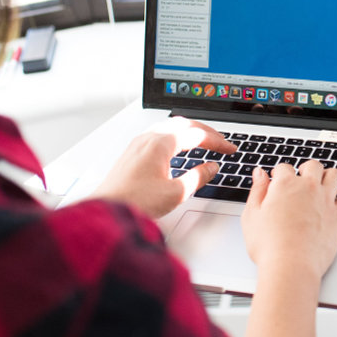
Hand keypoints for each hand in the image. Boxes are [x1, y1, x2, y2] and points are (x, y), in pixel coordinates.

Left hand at [91, 117, 236, 218]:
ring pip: (169, 127)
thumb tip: (211, 168)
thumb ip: (198, 177)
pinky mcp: (132, 153)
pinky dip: (175, 137)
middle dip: (205, 132)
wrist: (106, 212)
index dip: (217, 141)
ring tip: (202, 141)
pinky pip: (158, 135)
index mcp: (160, 143)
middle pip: (183, 124)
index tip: (230, 149)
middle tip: (220, 142)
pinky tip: (177, 148)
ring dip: (189, 131)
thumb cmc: (134, 202)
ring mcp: (138, 144)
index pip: (196, 134)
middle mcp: (148, 139)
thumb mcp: (176, 193)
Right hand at [241, 160, 336, 279]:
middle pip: (312, 166)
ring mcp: (326, 200)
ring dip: (329, 174)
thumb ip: (257, 191)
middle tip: (302, 176)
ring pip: (334, 175)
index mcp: (285, 185)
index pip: (284, 168)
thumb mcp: (252, 216)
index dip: (279, 173)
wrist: (291, 266)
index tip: (277, 179)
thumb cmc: (270, 246)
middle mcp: (308, 188)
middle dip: (306, 169)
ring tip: (325, 179)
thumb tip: (259, 174)